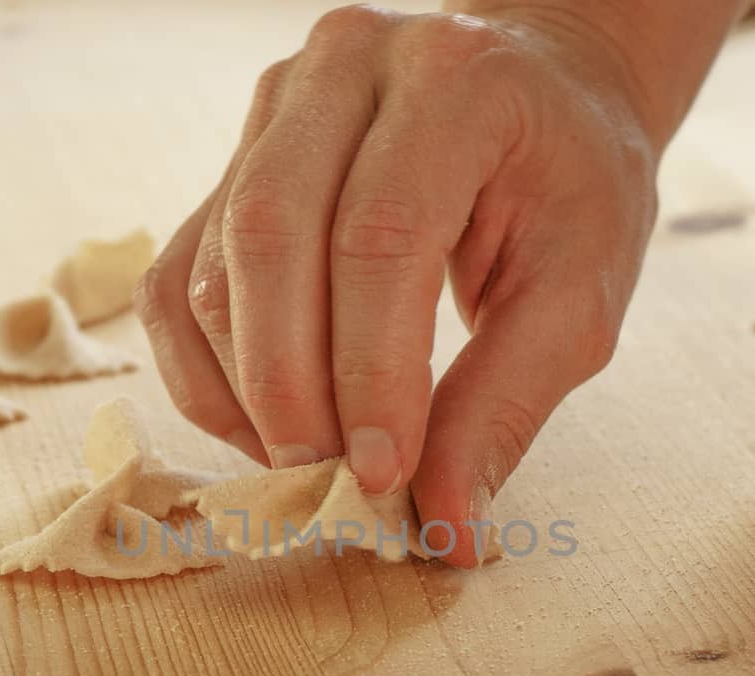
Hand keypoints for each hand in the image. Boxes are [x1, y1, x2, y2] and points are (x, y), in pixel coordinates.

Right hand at [136, 3, 706, 565]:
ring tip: (307, 460)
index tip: (383, 475)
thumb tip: (445, 527)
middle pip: (269, 234)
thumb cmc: (570, 185)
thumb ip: (508, 402)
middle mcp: (346, 68)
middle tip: (328, 481)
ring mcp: (274, 109)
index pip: (381, 233)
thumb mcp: (579, 291)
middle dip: (289, 386)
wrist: (538, 92)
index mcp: (454, 79)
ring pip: (209, 265)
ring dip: (243, 390)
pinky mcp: (232, 163)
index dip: (369, 370)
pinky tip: (261, 425)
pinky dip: (204, 373)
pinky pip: (175, 280)